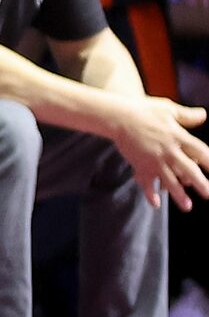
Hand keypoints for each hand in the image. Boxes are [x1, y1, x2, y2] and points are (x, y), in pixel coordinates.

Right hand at [111, 93, 208, 208]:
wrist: (118, 117)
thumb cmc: (144, 110)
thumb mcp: (168, 109)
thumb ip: (187, 115)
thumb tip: (204, 115)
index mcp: (178, 136)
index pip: (201, 152)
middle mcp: (168, 151)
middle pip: (188, 170)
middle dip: (201, 184)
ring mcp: (154, 160)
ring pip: (169, 181)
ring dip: (179, 195)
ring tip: (187, 207)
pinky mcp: (140, 165)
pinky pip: (146, 182)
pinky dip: (150, 194)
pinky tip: (156, 204)